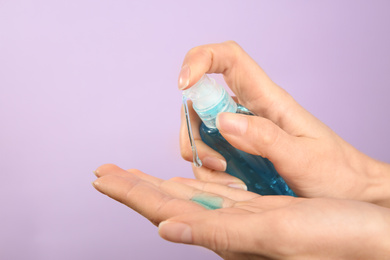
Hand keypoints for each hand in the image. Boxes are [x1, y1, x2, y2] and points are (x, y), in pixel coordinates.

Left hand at [93, 164, 389, 259]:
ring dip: (158, 183)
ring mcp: (244, 217)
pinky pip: (216, 193)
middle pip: (168, 202)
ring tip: (134, 172)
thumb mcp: (275, 233)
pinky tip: (185, 181)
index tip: (102, 176)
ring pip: (188, 196)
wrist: (374, 238)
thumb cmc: (337, 239)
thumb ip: (219, 234)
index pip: (165, 209)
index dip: (132, 192)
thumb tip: (166, 229)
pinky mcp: (261, 208)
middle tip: (104, 171)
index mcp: (228, 235)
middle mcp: (230, 228)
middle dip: (135, 185)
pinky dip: (193, 183)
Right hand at [178, 41, 389, 206]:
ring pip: (201, 129)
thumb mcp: (303, 157)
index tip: (184, 84)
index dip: (200, 60)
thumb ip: (265, 138)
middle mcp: (251, 110)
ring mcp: (244, 131)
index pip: (229, 59)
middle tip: (213, 160)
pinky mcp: (240, 151)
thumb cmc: (336, 173)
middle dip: (192, 129)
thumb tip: (222, 119)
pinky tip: (228, 183)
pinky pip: (210, 152)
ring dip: (200, 154)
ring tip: (225, 176)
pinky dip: (209, 169)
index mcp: (269, 100)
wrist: (350, 192)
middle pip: (202, 100)